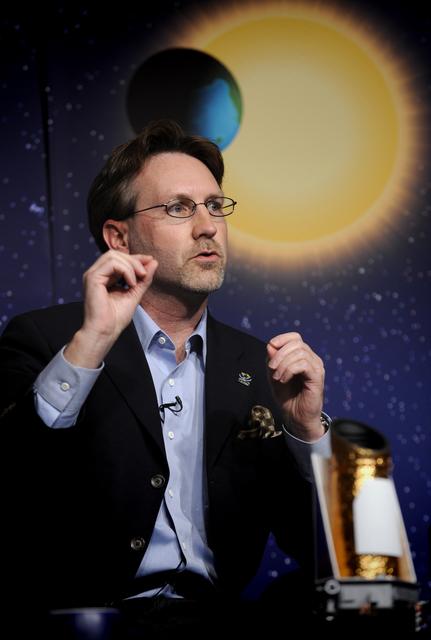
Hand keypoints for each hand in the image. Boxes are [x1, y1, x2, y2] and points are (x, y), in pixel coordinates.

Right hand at [64, 250, 157, 367]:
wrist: (106, 331)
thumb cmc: (116, 318)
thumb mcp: (135, 294)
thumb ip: (144, 279)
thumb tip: (154, 262)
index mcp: (104, 277)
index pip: (119, 258)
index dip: (136, 258)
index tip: (151, 261)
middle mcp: (97, 273)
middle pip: (116, 254)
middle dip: (134, 260)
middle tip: (145, 274)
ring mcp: (93, 274)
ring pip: (113, 255)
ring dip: (131, 265)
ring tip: (138, 280)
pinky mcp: (92, 278)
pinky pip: (112, 263)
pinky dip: (126, 270)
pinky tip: (131, 283)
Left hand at [267, 332, 324, 440]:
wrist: (296, 417)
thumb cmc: (287, 396)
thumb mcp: (274, 375)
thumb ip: (272, 360)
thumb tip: (270, 345)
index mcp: (303, 356)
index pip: (295, 337)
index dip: (281, 339)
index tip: (270, 348)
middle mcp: (312, 359)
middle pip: (297, 343)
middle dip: (279, 354)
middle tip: (271, 368)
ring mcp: (317, 367)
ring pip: (300, 353)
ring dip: (283, 363)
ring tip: (277, 377)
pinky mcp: (318, 377)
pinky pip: (304, 364)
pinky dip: (289, 370)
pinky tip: (283, 379)